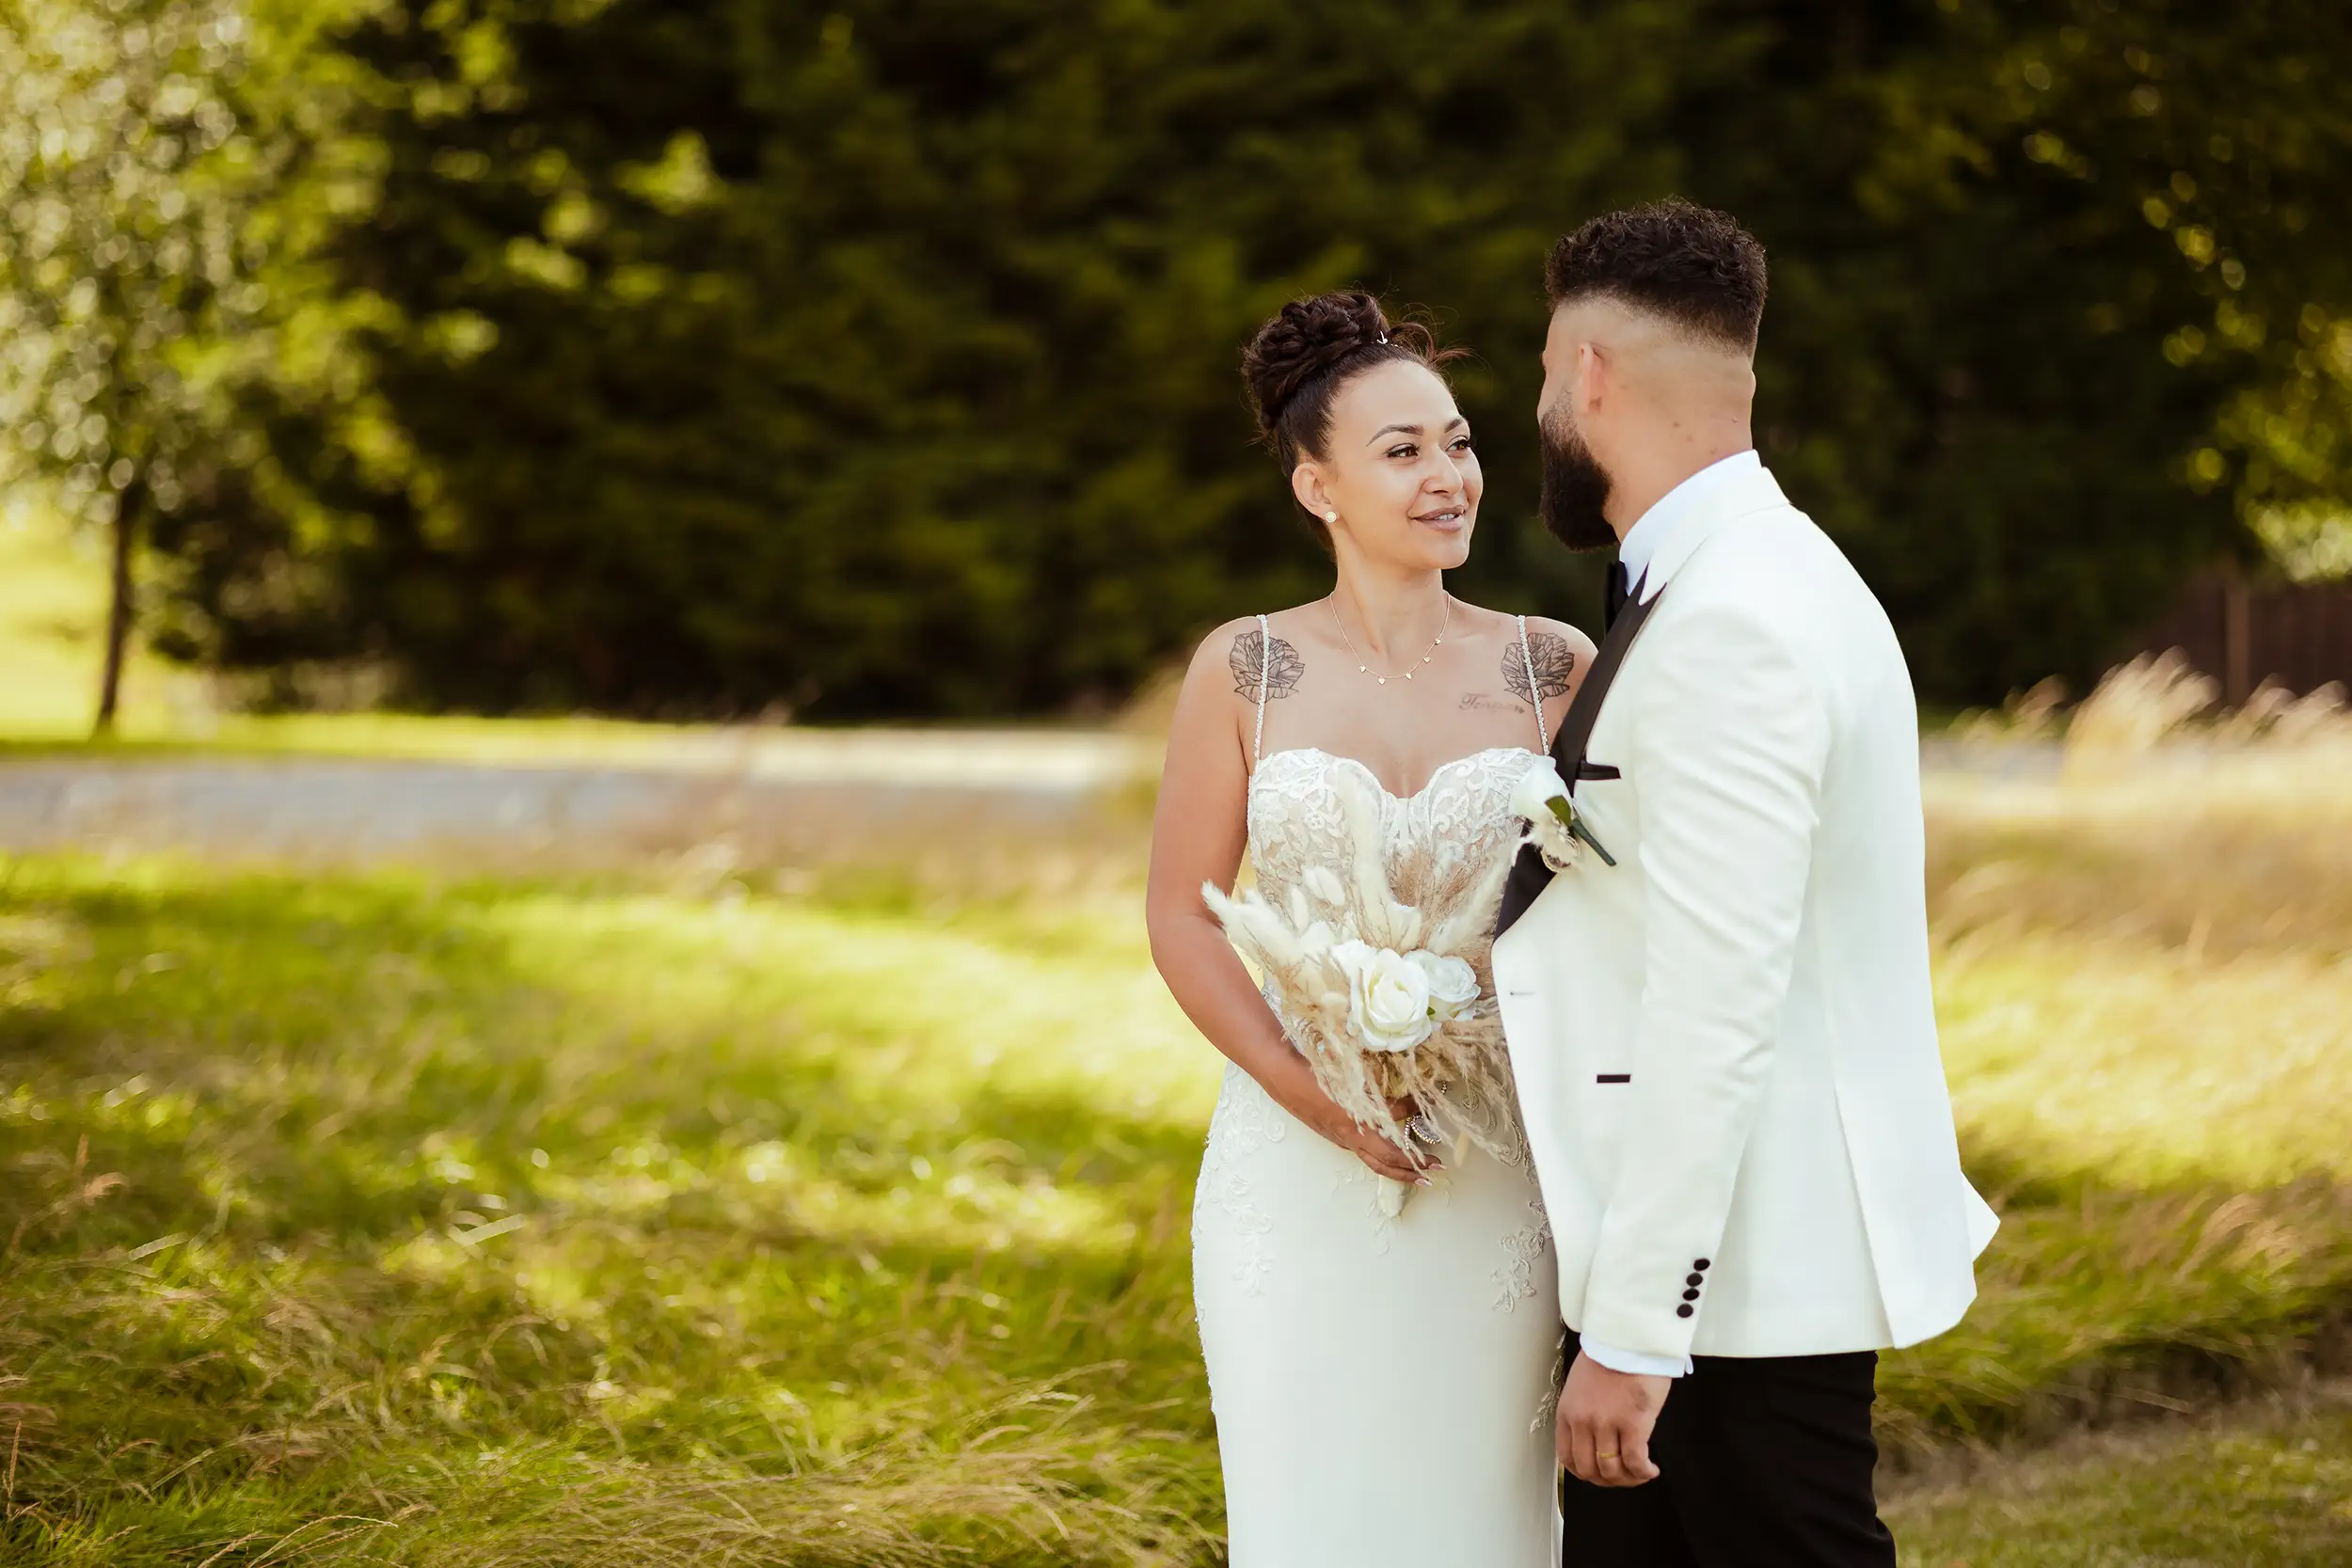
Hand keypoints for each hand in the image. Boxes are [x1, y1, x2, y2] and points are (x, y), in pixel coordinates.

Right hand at [1276, 1069, 1433, 1183]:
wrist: (1282, 1077)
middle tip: (1435, 1169)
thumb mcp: (1350, 1077)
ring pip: (1373, 1161)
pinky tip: (1386, 1148)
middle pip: (1386, 1164)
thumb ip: (1375, 1087)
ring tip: (1416, 1171)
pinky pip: (1362, 1151)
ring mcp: (1341, 1139)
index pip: (1393, 1130)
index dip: (1412, 1117)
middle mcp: (1349, 1137)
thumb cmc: (1314, 1074)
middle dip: (1412, 1170)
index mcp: (1354, 1125)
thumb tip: (1402, 1087)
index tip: (1425, 1106)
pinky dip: (1380, 1155)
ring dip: (1398, 1168)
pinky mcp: (1335, 1135)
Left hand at [1556, 1352, 1667, 1487]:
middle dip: (1607, 1481)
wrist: (1630, 1338)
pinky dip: (1643, 1472)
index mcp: (1567, 1412)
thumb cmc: (1611, 1356)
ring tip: (1641, 1472)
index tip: (1600, 1473)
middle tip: (1623, 1476)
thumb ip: (1583, 1413)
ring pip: (1612, 1471)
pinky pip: (1635, 1463)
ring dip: (1628, 1479)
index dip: (1585, 1473)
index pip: (1567, 1458)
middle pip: (1589, 1470)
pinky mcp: (1632, 1425)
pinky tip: (1651, 1469)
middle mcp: (1582, 1422)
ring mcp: (1606, 1425)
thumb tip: (1594, 1440)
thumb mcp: (1582, 1386)